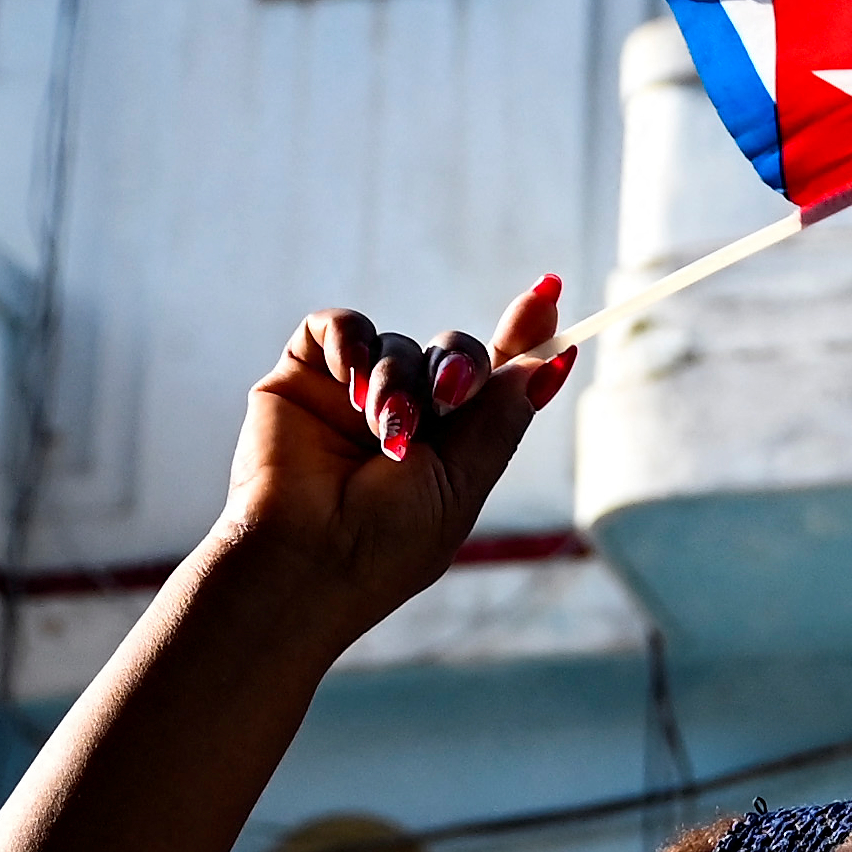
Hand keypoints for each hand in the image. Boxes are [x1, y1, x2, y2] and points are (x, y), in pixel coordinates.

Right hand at [202, 273, 576, 643]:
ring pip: (398, 344)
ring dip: (398, 378)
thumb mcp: (463, 483)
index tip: (549, 294)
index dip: (522, 339)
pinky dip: (348, 339)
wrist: (306, 556)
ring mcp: (351, 396)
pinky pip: (338, 326)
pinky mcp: (302, 378)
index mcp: (450, 447)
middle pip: (452, 353)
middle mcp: (404, 416)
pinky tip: (349, 376)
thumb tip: (548, 362)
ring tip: (384, 429)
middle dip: (460, 366)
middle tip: (450, 396)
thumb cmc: (387, 541)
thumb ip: (501, 419)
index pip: (492, 382)